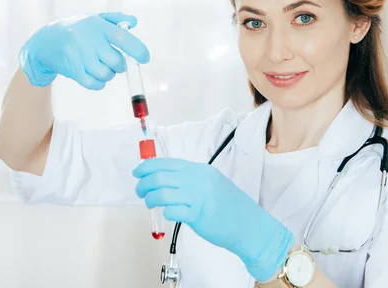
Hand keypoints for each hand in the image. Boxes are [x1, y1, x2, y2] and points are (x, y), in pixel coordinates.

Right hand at [19, 12, 149, 88]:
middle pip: (116, 61)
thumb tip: (134, 22)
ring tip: (101, 66)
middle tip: (114, 61)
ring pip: (107, 74)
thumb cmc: (78, 29)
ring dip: (109, 74)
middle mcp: (89, 40)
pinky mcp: (73, 70)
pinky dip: (99, 83)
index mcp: (98, 26)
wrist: (47, 41)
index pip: (123, 38)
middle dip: (120, 65)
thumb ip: (116, 19)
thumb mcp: (95, 19)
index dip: (138, 50)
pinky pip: (95, 84)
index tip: (145, 58)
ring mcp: (80, 56)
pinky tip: (95, 75)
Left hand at [133, 158, 294, 281]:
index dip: (147, 166)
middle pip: (159, 177)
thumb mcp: (211, 183)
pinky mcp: (197, 215)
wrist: (249, 225)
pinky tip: (166, 214)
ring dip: (150, 198)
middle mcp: (197, 180)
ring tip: (149, 203)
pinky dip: (165, 212)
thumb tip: (165, 179)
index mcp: (200, 170)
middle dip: (143, 183)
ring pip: (162, 193)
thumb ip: (191, 179)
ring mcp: (197, 197)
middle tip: (139, 190)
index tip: (138, 172)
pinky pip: (172, 211)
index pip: (166, 163)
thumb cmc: (230, 206)